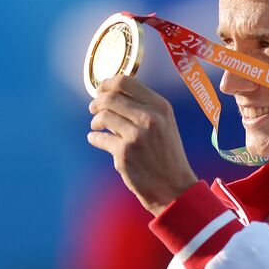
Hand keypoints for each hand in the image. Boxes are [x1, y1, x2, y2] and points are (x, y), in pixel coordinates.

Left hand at [87, 75, 198, 214]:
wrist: (174, 186)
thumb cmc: (166, 154)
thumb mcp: (164, 124)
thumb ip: (143, 107)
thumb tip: (109, 95)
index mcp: (161, 107)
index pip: (125, 82)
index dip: (107, 84)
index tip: (101, 90)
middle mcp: (150, 118)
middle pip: (110, 97)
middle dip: (97, 102)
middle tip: (94, 109)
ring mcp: (137, 135)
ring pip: (102, 116)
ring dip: (95, 121)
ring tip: (97, 127)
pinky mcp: (124, 153)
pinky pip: (99, 138)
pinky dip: (95, 138)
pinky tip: (97, 140)